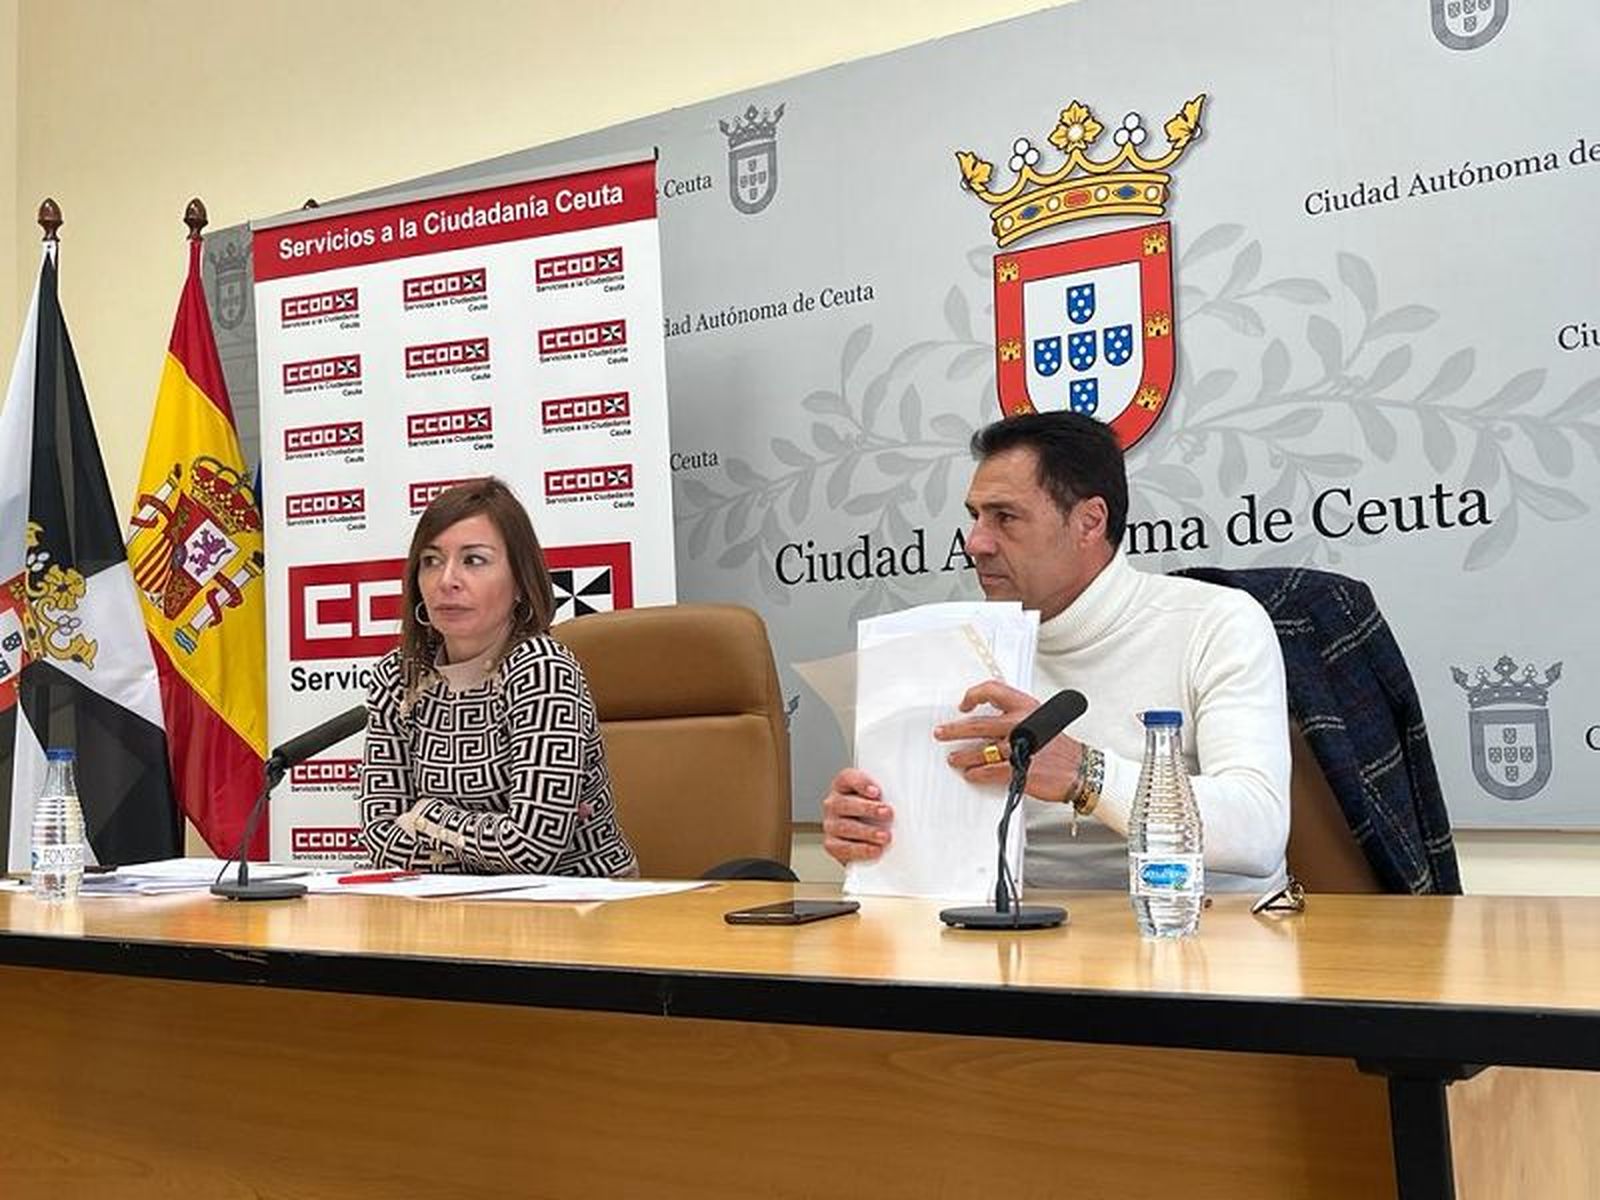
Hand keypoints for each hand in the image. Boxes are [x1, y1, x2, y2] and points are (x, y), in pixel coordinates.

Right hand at [821, 768, 893, 864]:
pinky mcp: (832, 845)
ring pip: (844, 827)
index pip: (847, 778)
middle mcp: (834, 804)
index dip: (861, 783)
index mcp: (844, 786)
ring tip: (885, 836)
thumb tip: (912, 798)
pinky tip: (875, 850)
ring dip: (867, 832)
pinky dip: (861, 850)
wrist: (864, 840)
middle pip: (845, 803)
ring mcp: (831, 825)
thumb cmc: (875, 816)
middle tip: (887, 813)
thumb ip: (889, 795)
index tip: (876, 792)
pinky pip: (843, 848)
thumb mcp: (880, 799)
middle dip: (868, 809)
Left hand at [933, 680, 1083, 803]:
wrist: (1080, 768)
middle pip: (978, 724)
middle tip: (941, 733)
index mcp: (1026, 707)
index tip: (963, 705)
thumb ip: (1016, 715)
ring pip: (982, 751)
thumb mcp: (1041, 719)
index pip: (992, 690)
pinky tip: (971, 774)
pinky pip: (991, 771)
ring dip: (962, 756)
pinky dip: (977, 773)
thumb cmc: (1059, 745)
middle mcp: (1021, 725)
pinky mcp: (1022, 770)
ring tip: (953, 758)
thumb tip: (988, 718)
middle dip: (954, 730)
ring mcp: (1021, 748)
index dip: (973, 695)